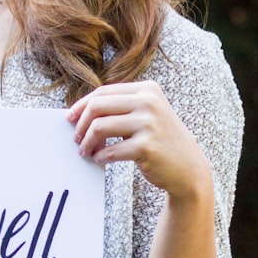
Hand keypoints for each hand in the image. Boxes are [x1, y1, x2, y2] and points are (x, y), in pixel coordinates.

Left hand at [67, 80, 212, 200]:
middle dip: (81, 124)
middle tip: (76, 138)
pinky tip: (101, 160)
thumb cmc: (159, 140)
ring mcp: (149, 124)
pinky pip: (109, 151)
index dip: (81, 106)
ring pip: (99, 127)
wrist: (188, 167)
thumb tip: (78, 111)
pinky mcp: (146, 146)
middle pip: (97, 106)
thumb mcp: (145, 114)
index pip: (102, 92)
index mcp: (147, 90)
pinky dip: (100, 157)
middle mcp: (149, 102)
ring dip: (87, 142)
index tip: (70, 118)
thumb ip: (120, 107)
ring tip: (86, 151)